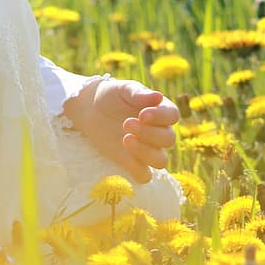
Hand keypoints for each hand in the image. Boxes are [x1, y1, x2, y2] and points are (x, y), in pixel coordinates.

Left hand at [62, 78, 179, 185]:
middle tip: (127, 124)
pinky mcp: (133, 163)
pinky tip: (124, 156)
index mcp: (160, 111)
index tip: (142, 115)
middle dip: (149, 133)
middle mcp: (158, 132)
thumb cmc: (112, 96)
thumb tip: (158, 96)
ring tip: (126, 139)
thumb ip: (139, 94)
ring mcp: (147, 149)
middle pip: (168, 139)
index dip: (161, 117)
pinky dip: (138, 170)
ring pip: (161, 161)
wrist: (91, 108)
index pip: (172, 116)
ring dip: (146, 153)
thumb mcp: (123, 89)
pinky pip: (144, 175)